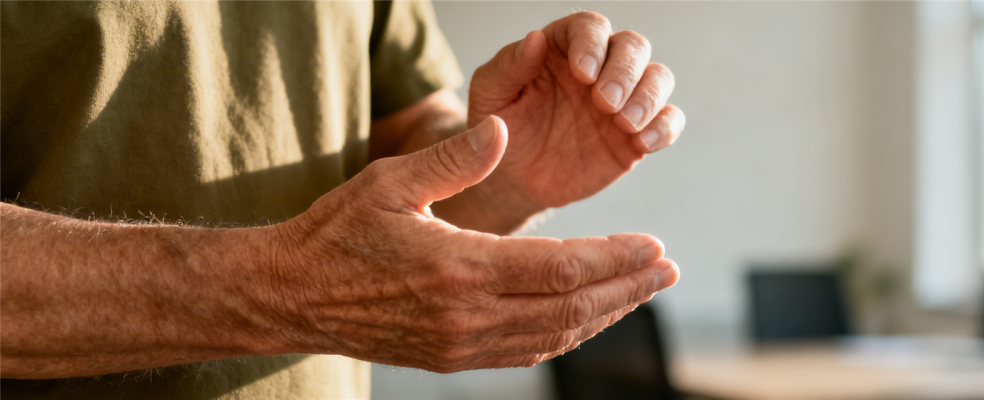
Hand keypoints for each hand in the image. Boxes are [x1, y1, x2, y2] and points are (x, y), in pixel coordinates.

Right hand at [260, 117, 678, 371]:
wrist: (289, 297)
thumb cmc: (337, 232)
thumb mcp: (387, 182)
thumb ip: (451, 159)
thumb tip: (504, 131)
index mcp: (458, 268)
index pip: (561, 269)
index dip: (615, 259)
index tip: (655, 247)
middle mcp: (466, 316)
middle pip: (571, 307)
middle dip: (627, 287)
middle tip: (668, 270)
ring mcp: (461, 345)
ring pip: (554, 336)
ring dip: (605, 313)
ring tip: (642, 291)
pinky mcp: (452, 358)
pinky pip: (526, 351)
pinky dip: (567, 334)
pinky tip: (588, 316)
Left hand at [466, 11, 685, 208]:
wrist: (516, 179)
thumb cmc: (503, 128)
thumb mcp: (491, 96)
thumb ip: (508, 67)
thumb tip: (535, 38)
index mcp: (564, 49)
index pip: (590, 27)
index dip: (592, 43)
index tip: (582, 72)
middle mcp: (601, 68)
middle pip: (634, 46)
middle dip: (625, 71)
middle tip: (605, 101)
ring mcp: (623, 100)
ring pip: (658, 77)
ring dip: (649, 96)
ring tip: (624, 123)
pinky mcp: (637, 134)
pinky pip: (669, 120)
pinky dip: (664, 127)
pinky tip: (642, 143)